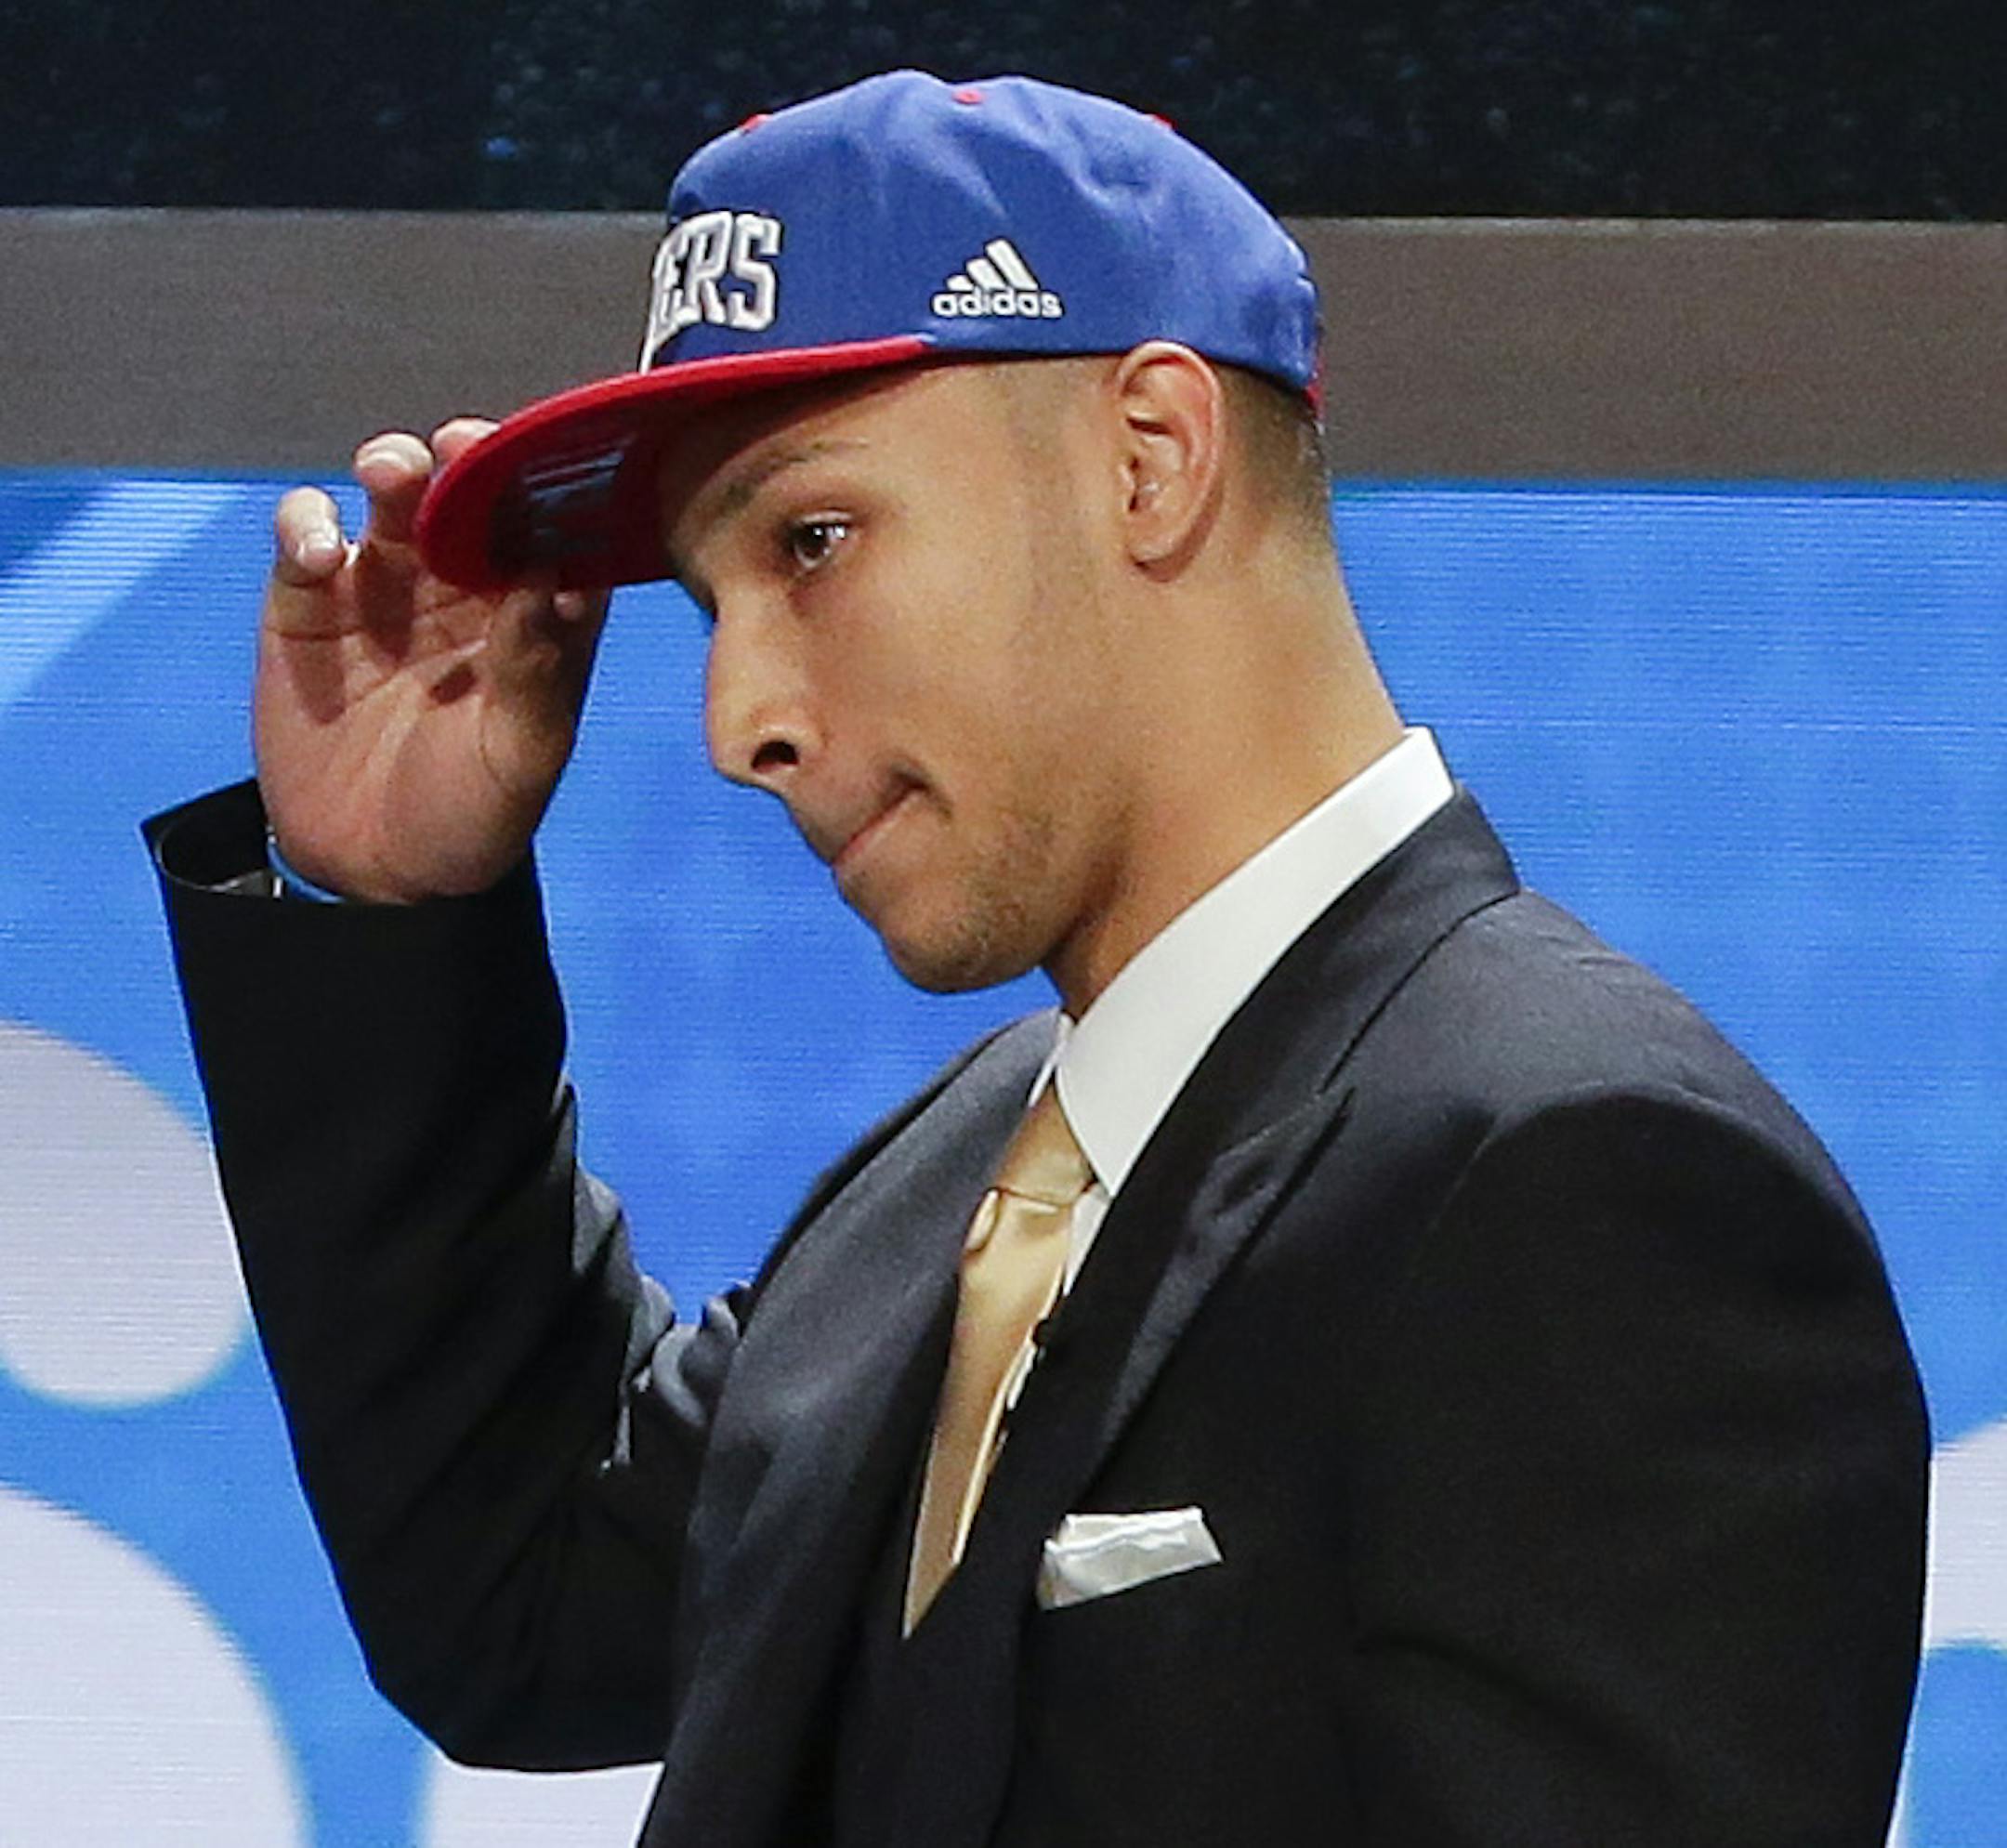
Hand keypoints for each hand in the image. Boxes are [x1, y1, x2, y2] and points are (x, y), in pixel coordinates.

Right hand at [254, 422, 609, 902]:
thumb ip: (536, 673)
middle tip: (464, 448)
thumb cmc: (470, 817)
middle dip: (473, 458)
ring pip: (396, 494)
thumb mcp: (520, 759)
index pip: (560, 530)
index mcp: (540, 615)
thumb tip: (551, 579)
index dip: (556, 492)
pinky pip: (306, 534)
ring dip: (396, 468)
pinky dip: (307, 524)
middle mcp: (469, 585)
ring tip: (394, 475)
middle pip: (476, 494)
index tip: (547, 471)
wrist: (372, 870)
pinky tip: (319, 553)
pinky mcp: (311, 599)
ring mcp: (389, 585)